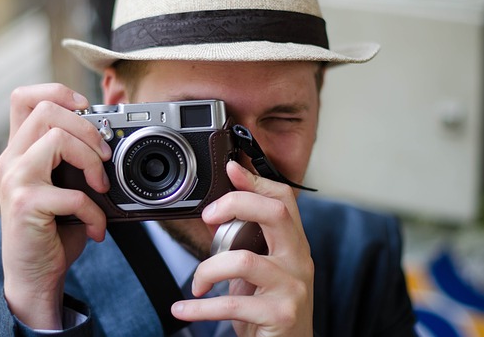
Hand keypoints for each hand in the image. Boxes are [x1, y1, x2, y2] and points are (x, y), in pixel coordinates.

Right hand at [0, 84, 110, 328]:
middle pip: (47, 110)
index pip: (23, 97)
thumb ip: (72, 159)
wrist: (32, 274)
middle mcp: (11, 159)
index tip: (85, 109)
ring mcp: (16, 180)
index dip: (57, 91)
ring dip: (92, 162)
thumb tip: (110, 139)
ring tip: (101, 188)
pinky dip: (95, 212)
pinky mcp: (26, 204)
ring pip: (57, 139)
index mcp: (19, 149)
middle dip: (87, 128)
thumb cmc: (52, 229)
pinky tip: (97, 228)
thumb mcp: (60, 185)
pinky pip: (72, 193)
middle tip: (104, 157)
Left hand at [171, 161, 313, 335]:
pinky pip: (231, 304)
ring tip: (196, 284)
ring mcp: (292, 287)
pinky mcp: (281, 314)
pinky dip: (199, 308)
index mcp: (294, 245)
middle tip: (209, 215)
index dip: (256, 181)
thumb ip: (243, 243)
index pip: (283, 200)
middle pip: (274, 213)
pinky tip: (183, 309)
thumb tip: (215, 215)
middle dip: (237, 203)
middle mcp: (299, 260)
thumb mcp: (258, 272)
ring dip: (207, 270)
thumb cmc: (269, 310)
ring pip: (244, 260)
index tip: (231, 168)